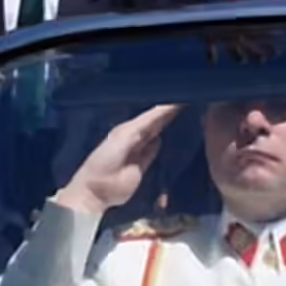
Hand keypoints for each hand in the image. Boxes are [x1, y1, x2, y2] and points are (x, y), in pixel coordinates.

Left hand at [57, 104, 180, 216]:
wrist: (96, 190)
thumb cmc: (106, 161)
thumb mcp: (124, 140)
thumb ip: (144, 128)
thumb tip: (163, 113)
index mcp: (128, 128)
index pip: (151, 114)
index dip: (166, 106)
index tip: (183, 95)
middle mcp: (134, 136)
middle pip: (155, 122)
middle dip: (168, 113)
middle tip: (189, 100)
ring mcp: (138, 151)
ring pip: (156, 134)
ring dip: (167, 126)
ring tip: (187, 114)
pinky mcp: (142, 165)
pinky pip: (154, 150)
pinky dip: (162, 143)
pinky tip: (172, 137)